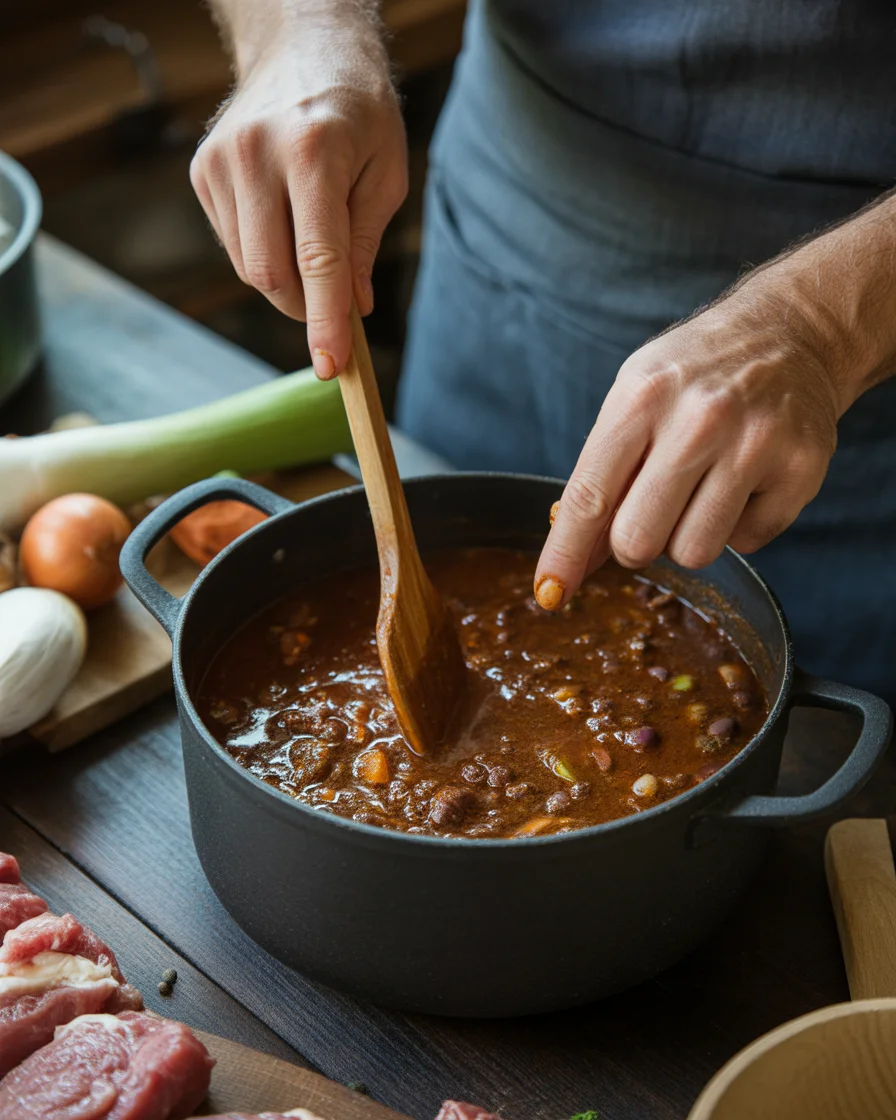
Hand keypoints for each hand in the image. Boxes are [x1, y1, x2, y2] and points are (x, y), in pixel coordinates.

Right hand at [190, 22, 407, 377]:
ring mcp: (221, 163)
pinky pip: (233, 246)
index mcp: (314, 153)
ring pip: (249, 267)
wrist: (301, 44)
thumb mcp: (386, 171)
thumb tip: (354, 308)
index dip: (325, 321)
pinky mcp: (202, 172)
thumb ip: (366, 244)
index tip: (332, 366)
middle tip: (334, 304)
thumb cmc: (357, 110)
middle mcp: (257, 155)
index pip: (318, 260)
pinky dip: (263, 253)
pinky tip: (282, 218)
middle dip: (305, 306)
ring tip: (311, 236)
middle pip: (271, 275)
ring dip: (285, 280)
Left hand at [534, 267, 845, 609]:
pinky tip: (745, 479)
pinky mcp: (800, 469)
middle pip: (638, 541)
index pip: (590, 498)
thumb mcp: (633, 400)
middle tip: (651, 508)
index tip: (549, 594)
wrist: (790, 333)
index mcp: (642, 398)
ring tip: (703, 487)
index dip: (565, 555)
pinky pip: (748, 543)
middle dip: (634, 542)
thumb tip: (573, 559)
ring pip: (693, 553)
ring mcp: (754, 444)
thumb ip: (600, 477)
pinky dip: (739, 525)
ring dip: (688, 537)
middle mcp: (699, 420)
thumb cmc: (694, 375)